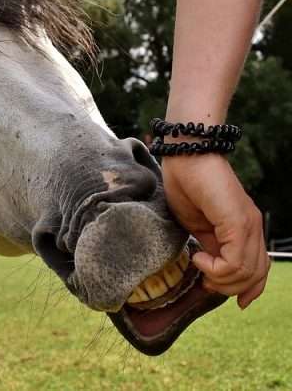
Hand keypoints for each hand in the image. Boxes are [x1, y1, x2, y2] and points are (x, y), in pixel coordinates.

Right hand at [162, 154, 269, 308]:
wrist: (186, 156)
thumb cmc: (186, 184)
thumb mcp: (197, 225)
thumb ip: (211, 245)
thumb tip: (214, 267)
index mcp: (245, 229)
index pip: (257, 269)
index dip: (241, 288)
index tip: (211, 286)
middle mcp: (254, 228)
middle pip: (254, 276)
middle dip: (227, 287)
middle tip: (204, 278)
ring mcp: (249, 225)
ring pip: (246, 273)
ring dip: (219, 279)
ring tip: (200, 264)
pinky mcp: (239, 222)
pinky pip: (235, 262)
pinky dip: (215, 268)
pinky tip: (199, 256)